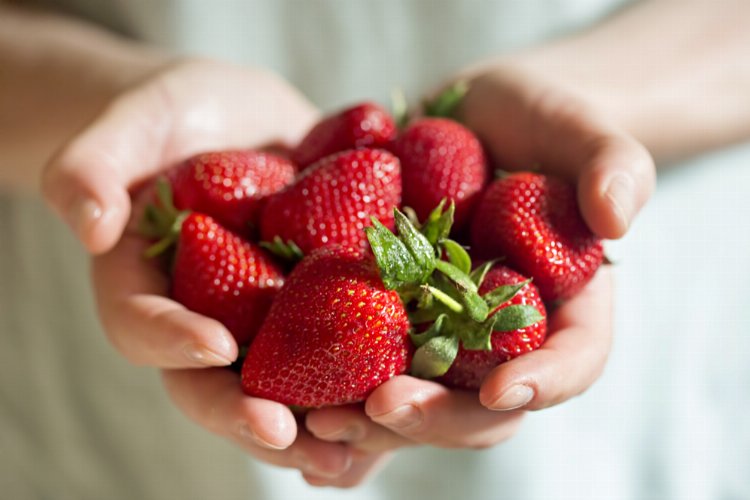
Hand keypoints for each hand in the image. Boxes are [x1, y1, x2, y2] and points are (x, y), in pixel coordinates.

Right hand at [40, 58, 356, 477]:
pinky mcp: (319, 307)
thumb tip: (87, 223)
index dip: (173, 342)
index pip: (144, 326)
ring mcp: (265, 322)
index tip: (215, 346)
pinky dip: (367, 386)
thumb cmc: (173, 118)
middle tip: (287, 436)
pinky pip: (340, 354)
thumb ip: (91, 166)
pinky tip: (403, 407)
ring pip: (283, 389)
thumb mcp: (130, 124)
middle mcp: (207, 319)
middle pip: (216, 386)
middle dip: (250, 416)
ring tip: (354, 453)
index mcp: (148, 288)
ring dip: (315, 426)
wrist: (241, 120)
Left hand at [300, 61, 652, 485]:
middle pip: (479, 404)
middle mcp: (499, 337)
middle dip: (434, 418)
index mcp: (562, 308)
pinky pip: (362, 368)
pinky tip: (293, 416)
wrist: (474, 119)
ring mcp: (440, 333)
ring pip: (415, 400)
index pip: (572, 360)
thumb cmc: (539, 123)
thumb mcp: (582, 130)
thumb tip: (618, 216)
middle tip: (382, 409)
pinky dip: (331, 395)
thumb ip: (612, 164)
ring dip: (369, 423)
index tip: (506, 390)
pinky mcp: (388, 317)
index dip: (546, 382)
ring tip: (318, 422)